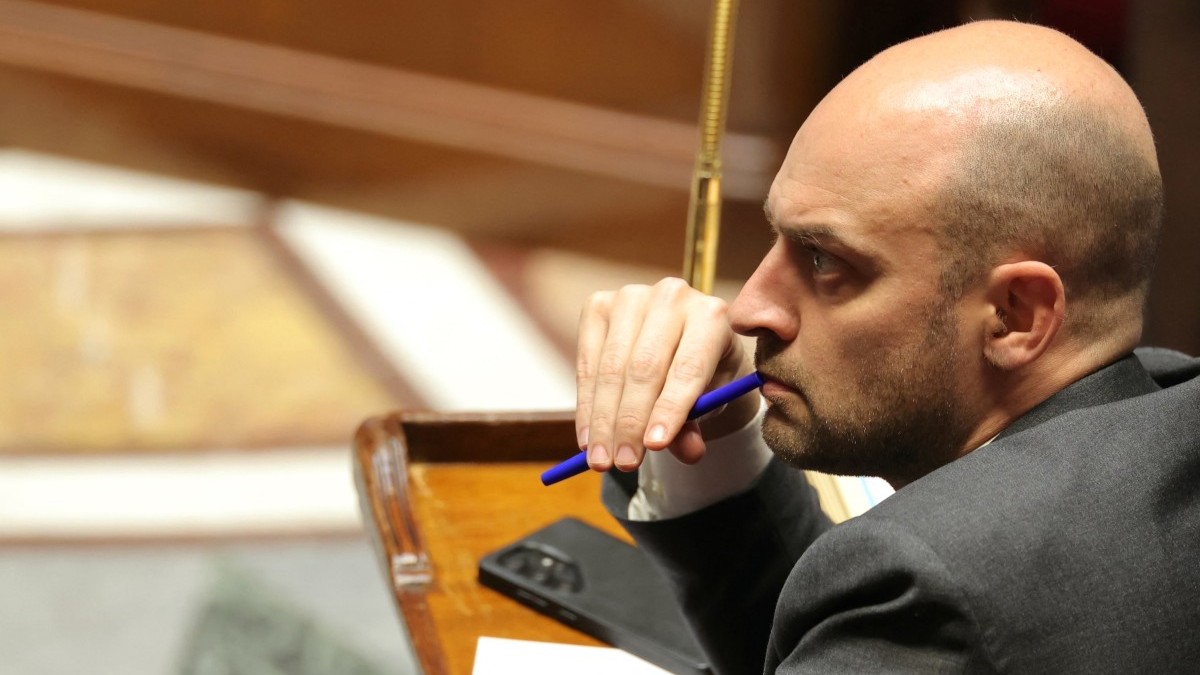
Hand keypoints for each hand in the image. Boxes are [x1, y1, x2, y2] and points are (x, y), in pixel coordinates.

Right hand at [575, 277, 756, 472]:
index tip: (653, 447)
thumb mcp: (709, 400)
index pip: (687, 368)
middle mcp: (671, 296)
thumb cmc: (703, 373)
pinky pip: (587, 362)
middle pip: (643, 368)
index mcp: (711, 315)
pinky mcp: (598, 304)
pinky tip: (588, 437)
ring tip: (601, 460)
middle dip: (629, 422)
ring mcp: (631, 296)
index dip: (669, 409)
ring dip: (603, 420)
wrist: (682, 340)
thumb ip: (696, 423)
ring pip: (611, 368)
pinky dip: (586, 405)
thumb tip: (689, 453)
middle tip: (623, 464)